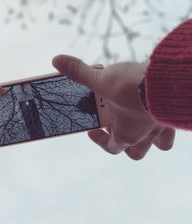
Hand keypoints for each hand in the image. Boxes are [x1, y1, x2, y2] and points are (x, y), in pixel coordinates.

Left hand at [52, 55, 174, 159]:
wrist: (168, 79)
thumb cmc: (131, 87)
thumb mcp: (100, 79)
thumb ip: (79, 72)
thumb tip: (56, 61)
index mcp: (125, 135)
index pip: (111, 148)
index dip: (100, 141)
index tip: (92, 130)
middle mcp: (145, 135)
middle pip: (137, 153)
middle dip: (127, 144)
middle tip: (117, 127)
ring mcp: (163, 126)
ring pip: (160, 145)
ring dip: (150, 138)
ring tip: (140, 121)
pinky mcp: (175, 113)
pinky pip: (173, 127)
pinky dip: (165, 121)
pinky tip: (158, 106)